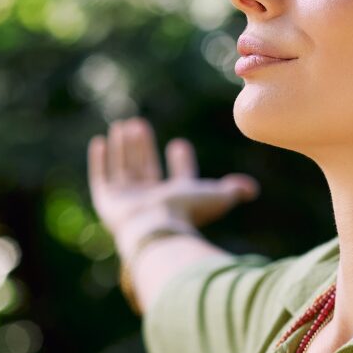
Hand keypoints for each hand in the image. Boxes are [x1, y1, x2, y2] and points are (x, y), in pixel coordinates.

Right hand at [87, 117, 259, 248]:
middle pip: (148, 168)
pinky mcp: (107, 199)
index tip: (181, 144)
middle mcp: (152, 199)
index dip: (182, 161)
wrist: (156, 227)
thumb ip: (233, 190)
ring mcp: (128, 200)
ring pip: (126, 168)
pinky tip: (100, 141)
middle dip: (145, 147)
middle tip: (141, 125)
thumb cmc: (187, 212)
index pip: (181, 176)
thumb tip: (252, 189)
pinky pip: (102, 176)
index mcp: (178, 199)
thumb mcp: (216, 197)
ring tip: (123, 125)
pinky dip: (101, 159)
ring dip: (124, 147)